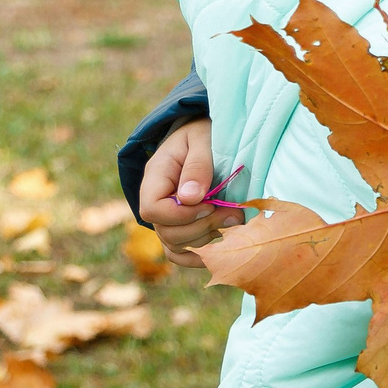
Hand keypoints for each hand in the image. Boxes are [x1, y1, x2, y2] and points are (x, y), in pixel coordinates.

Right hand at [138, 118, 239, 268]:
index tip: (210, 204)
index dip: (181, 215)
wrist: (208, 133)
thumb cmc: (206, 131)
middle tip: (233, 214)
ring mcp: (168, 215)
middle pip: (166, 232)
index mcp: (156, 176)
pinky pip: (180, 252)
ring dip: (207, 239)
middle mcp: (157, 199)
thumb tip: (190, 198)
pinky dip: (199, 256)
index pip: (152, 209)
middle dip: (202, 227)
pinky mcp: (182, 225)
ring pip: (175, 245)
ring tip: (235, 220)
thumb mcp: (203, 139)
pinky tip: (221, 247)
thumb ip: (197, 166)